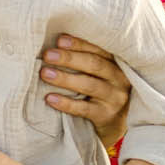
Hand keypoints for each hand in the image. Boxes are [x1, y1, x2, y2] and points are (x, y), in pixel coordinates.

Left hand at [40, 34, 129, 151]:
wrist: (114, 124)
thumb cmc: (100, 92)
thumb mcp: (100, 74)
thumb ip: (86, 60)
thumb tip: (56, 43)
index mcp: (117, 63)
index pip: (98, 50)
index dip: (79, 44)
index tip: (59, 40)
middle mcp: (120, 79)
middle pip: (94, 65)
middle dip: (69, 58)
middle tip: (48, 55)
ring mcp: (115, 98)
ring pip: (89, 85)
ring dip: (65, 79)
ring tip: (45, 74)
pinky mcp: (106, 116)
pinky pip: (84, 109)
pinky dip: (66, 103)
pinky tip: (50, 98)